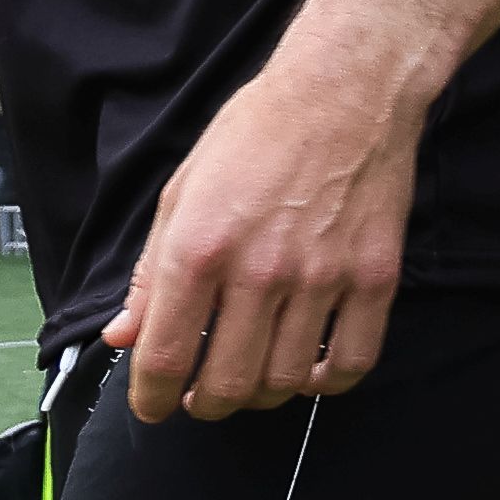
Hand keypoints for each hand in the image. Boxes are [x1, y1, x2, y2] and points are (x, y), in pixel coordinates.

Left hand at [109, 40, 426, 419]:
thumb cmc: (255, 133)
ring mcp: (322, 277)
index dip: (151, 398)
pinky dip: (329, 383)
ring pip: (287, 381)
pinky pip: (354, 361)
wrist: (345, 92)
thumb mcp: (181, 193)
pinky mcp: (375, 277)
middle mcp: (258, 271)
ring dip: (262, 395)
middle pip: (226, 384)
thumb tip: (124, 335)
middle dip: (204, 406)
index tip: (152, 407)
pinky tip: (313, 372)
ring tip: (253, 379)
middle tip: (201, 400)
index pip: (163, 356)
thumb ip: (150, 272)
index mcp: (197, 248)